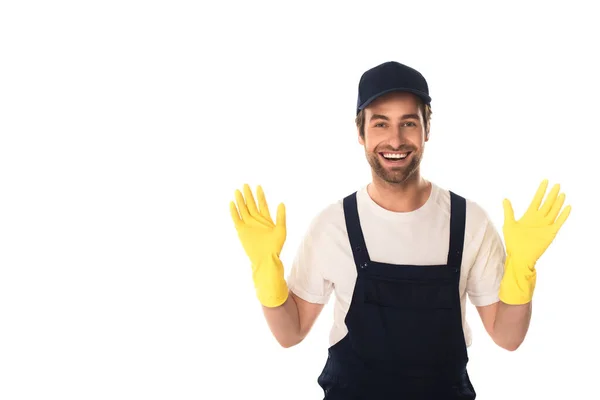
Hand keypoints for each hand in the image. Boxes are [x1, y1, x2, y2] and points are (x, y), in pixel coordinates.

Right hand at [230, 184, 287, 306]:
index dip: (260, 195)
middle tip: (245, 184)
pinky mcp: (242, 231)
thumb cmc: (275, 247)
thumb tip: (281, 203)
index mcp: (265, 219)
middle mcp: (256, 221)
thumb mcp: (281, 230)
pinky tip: (232, 203)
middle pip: (251, 204)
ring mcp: (248, 225)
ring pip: (243, 209)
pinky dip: (234, 211)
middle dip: (248, 195)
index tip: (258, 186)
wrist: (266, 259)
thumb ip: (281, 216)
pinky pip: (236, 219)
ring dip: (240, 200)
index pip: (262, 204)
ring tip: (237, 190)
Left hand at [499, 179, 570, 303]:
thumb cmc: (513, 242)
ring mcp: (545, 226)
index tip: (545, 181)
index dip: (541, 191)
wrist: (519, 256)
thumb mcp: (509, 224)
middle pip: (547, 203)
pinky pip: (559, 222)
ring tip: (562, 193)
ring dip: (558, 202)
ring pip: (554, 211)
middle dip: (552, 194)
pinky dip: (564, 215)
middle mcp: (539, 219)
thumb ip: (509, 211)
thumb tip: (505, 199)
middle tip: (557, 184)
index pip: (537, 200)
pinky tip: (567, 207)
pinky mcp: (551, 233)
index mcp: (529, 216)